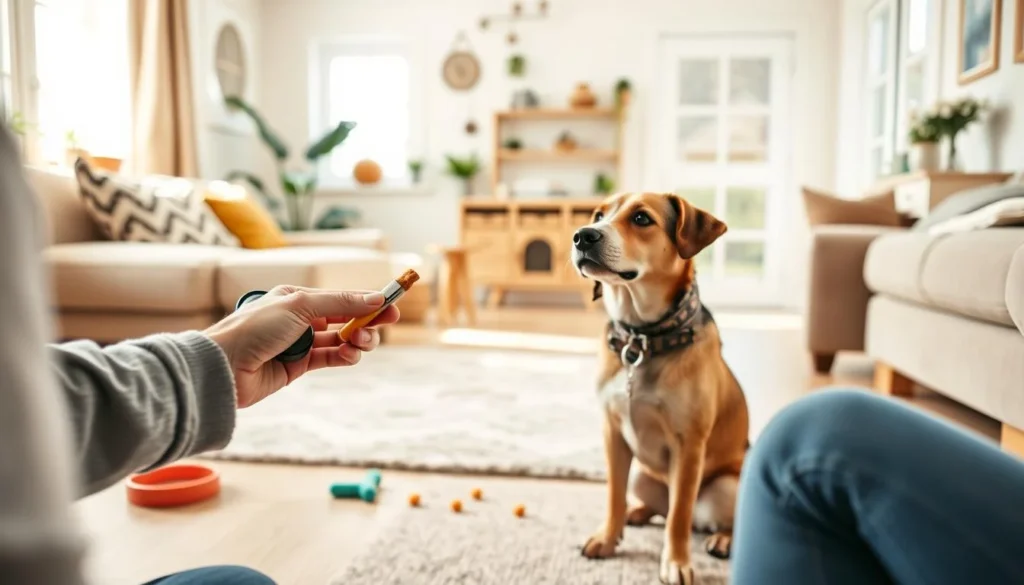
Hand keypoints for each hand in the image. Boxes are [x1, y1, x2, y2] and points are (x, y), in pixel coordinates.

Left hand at [204, 285, 400, 407]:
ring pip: (341, 341)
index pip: (341, 297)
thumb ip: (340, 303)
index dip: (368, 301)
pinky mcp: (299, 366)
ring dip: (358, 341)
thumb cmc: (255, 328)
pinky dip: (345, 356)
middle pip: (345, 319)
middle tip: (385, 324)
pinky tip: (351, 355)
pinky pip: (331, 359)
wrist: (224, 366)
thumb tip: (376, 299)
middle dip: (367, 322)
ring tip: (361, 344)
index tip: (393, 305)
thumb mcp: (300, 306)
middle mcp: (300, 319)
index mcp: (297, 297)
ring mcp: (301, 343)